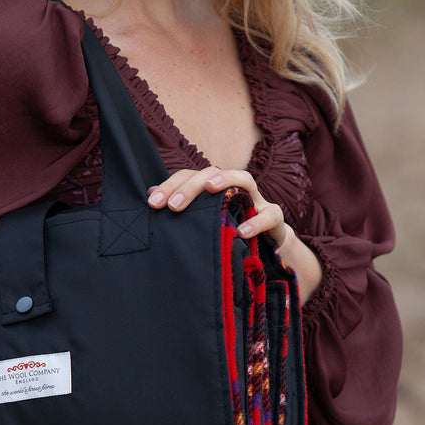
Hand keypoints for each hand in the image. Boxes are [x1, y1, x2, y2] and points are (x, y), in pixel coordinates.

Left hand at [147, 167, 322, 304]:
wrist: (266, 251)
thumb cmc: (229, 233)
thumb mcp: (202, 224)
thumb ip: (181, 209)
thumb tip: (149, 194)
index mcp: (213, 190)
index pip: (189, 177)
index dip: (170, 185)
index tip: (152, 203)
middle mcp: (234, 189)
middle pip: (212, 173)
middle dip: (191, 185)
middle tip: (173, 205)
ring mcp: (257, 200)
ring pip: (245, 179)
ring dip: (226, 180)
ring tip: (209, 189)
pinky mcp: (275, 218)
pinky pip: (270, 214)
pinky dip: (257, 221)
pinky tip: (242, 232)